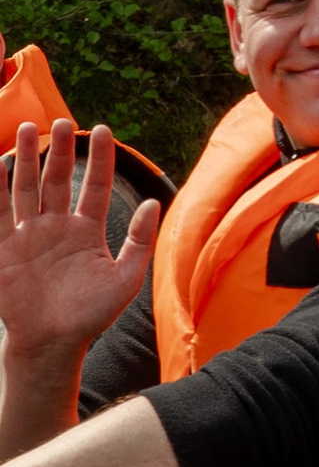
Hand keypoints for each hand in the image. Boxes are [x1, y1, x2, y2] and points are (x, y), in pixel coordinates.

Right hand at [0, 120, 156, 365]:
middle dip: (60, 151)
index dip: (100, 159)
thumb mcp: (125, 280)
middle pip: (59, 179)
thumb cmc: (91, 316)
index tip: (102, 129)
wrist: (52, 345)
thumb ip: (140, 241)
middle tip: (61, 122)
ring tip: (28, 128)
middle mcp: (58, 226)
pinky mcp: (4, 248)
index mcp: (88, 230)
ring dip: (26, 159)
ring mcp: (29, 235)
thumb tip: (156, 201)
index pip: (96, 185)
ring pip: (28, 188)